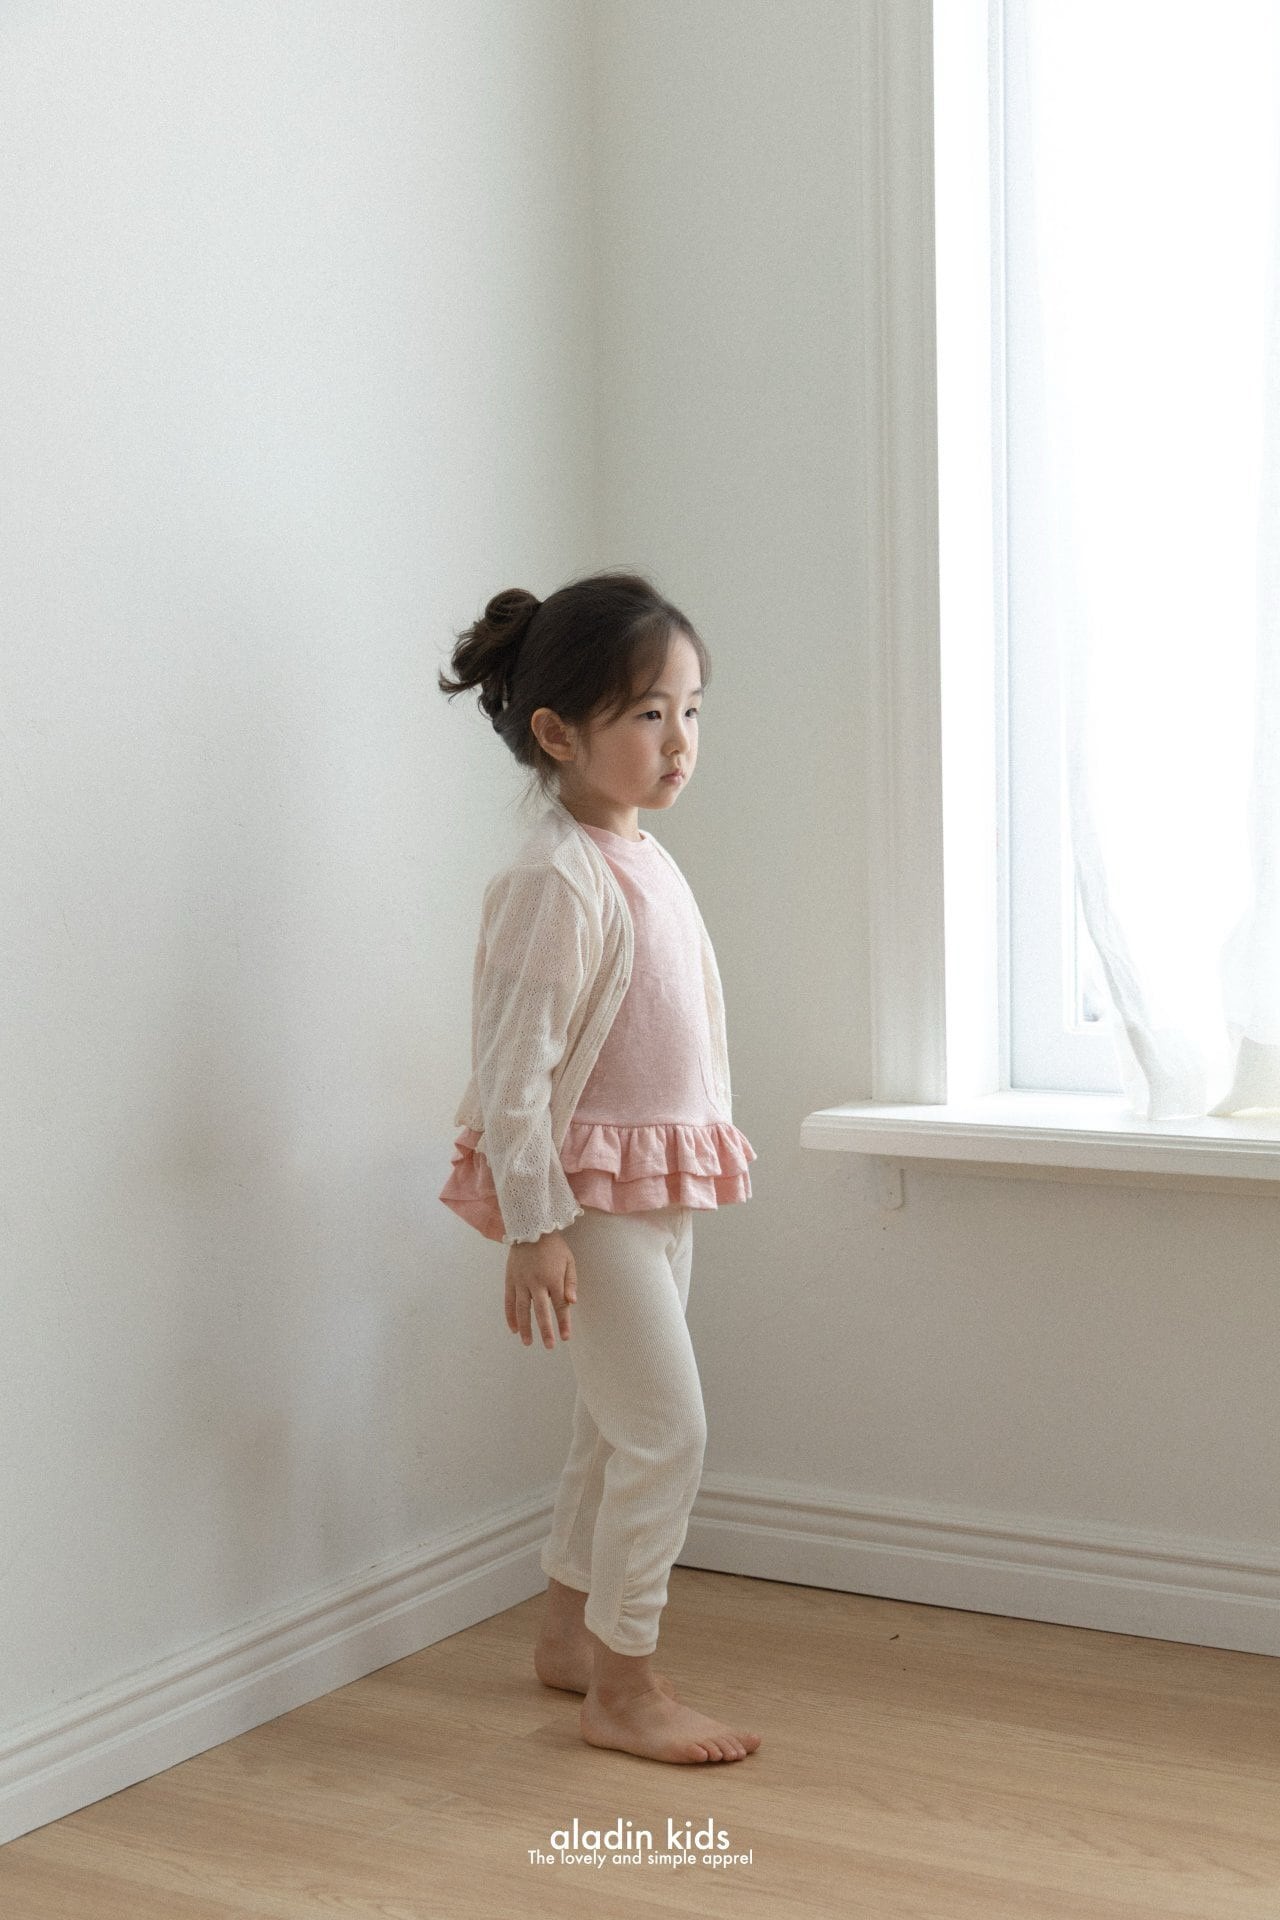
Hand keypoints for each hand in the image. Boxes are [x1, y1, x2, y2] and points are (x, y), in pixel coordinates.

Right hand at [504, 1230, 576, 1347]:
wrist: (530, 1229)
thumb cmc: (554, 1247)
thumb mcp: (569, 1261)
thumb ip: (571, 1282)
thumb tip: (572, 1302)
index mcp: (553, 1278)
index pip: (560, 1306)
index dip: (563, 1323)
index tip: (565, 1337)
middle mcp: (536, 1282)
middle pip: (541, 1311)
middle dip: (545, 1330)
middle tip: (549, 1346)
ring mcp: (521, 1282)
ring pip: (522, 1309)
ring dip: (525, 1327)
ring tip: (527, 1342)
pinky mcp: (510, 1280)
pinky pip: (509, 1301)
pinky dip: (510, 1316)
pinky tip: (513, 1328)